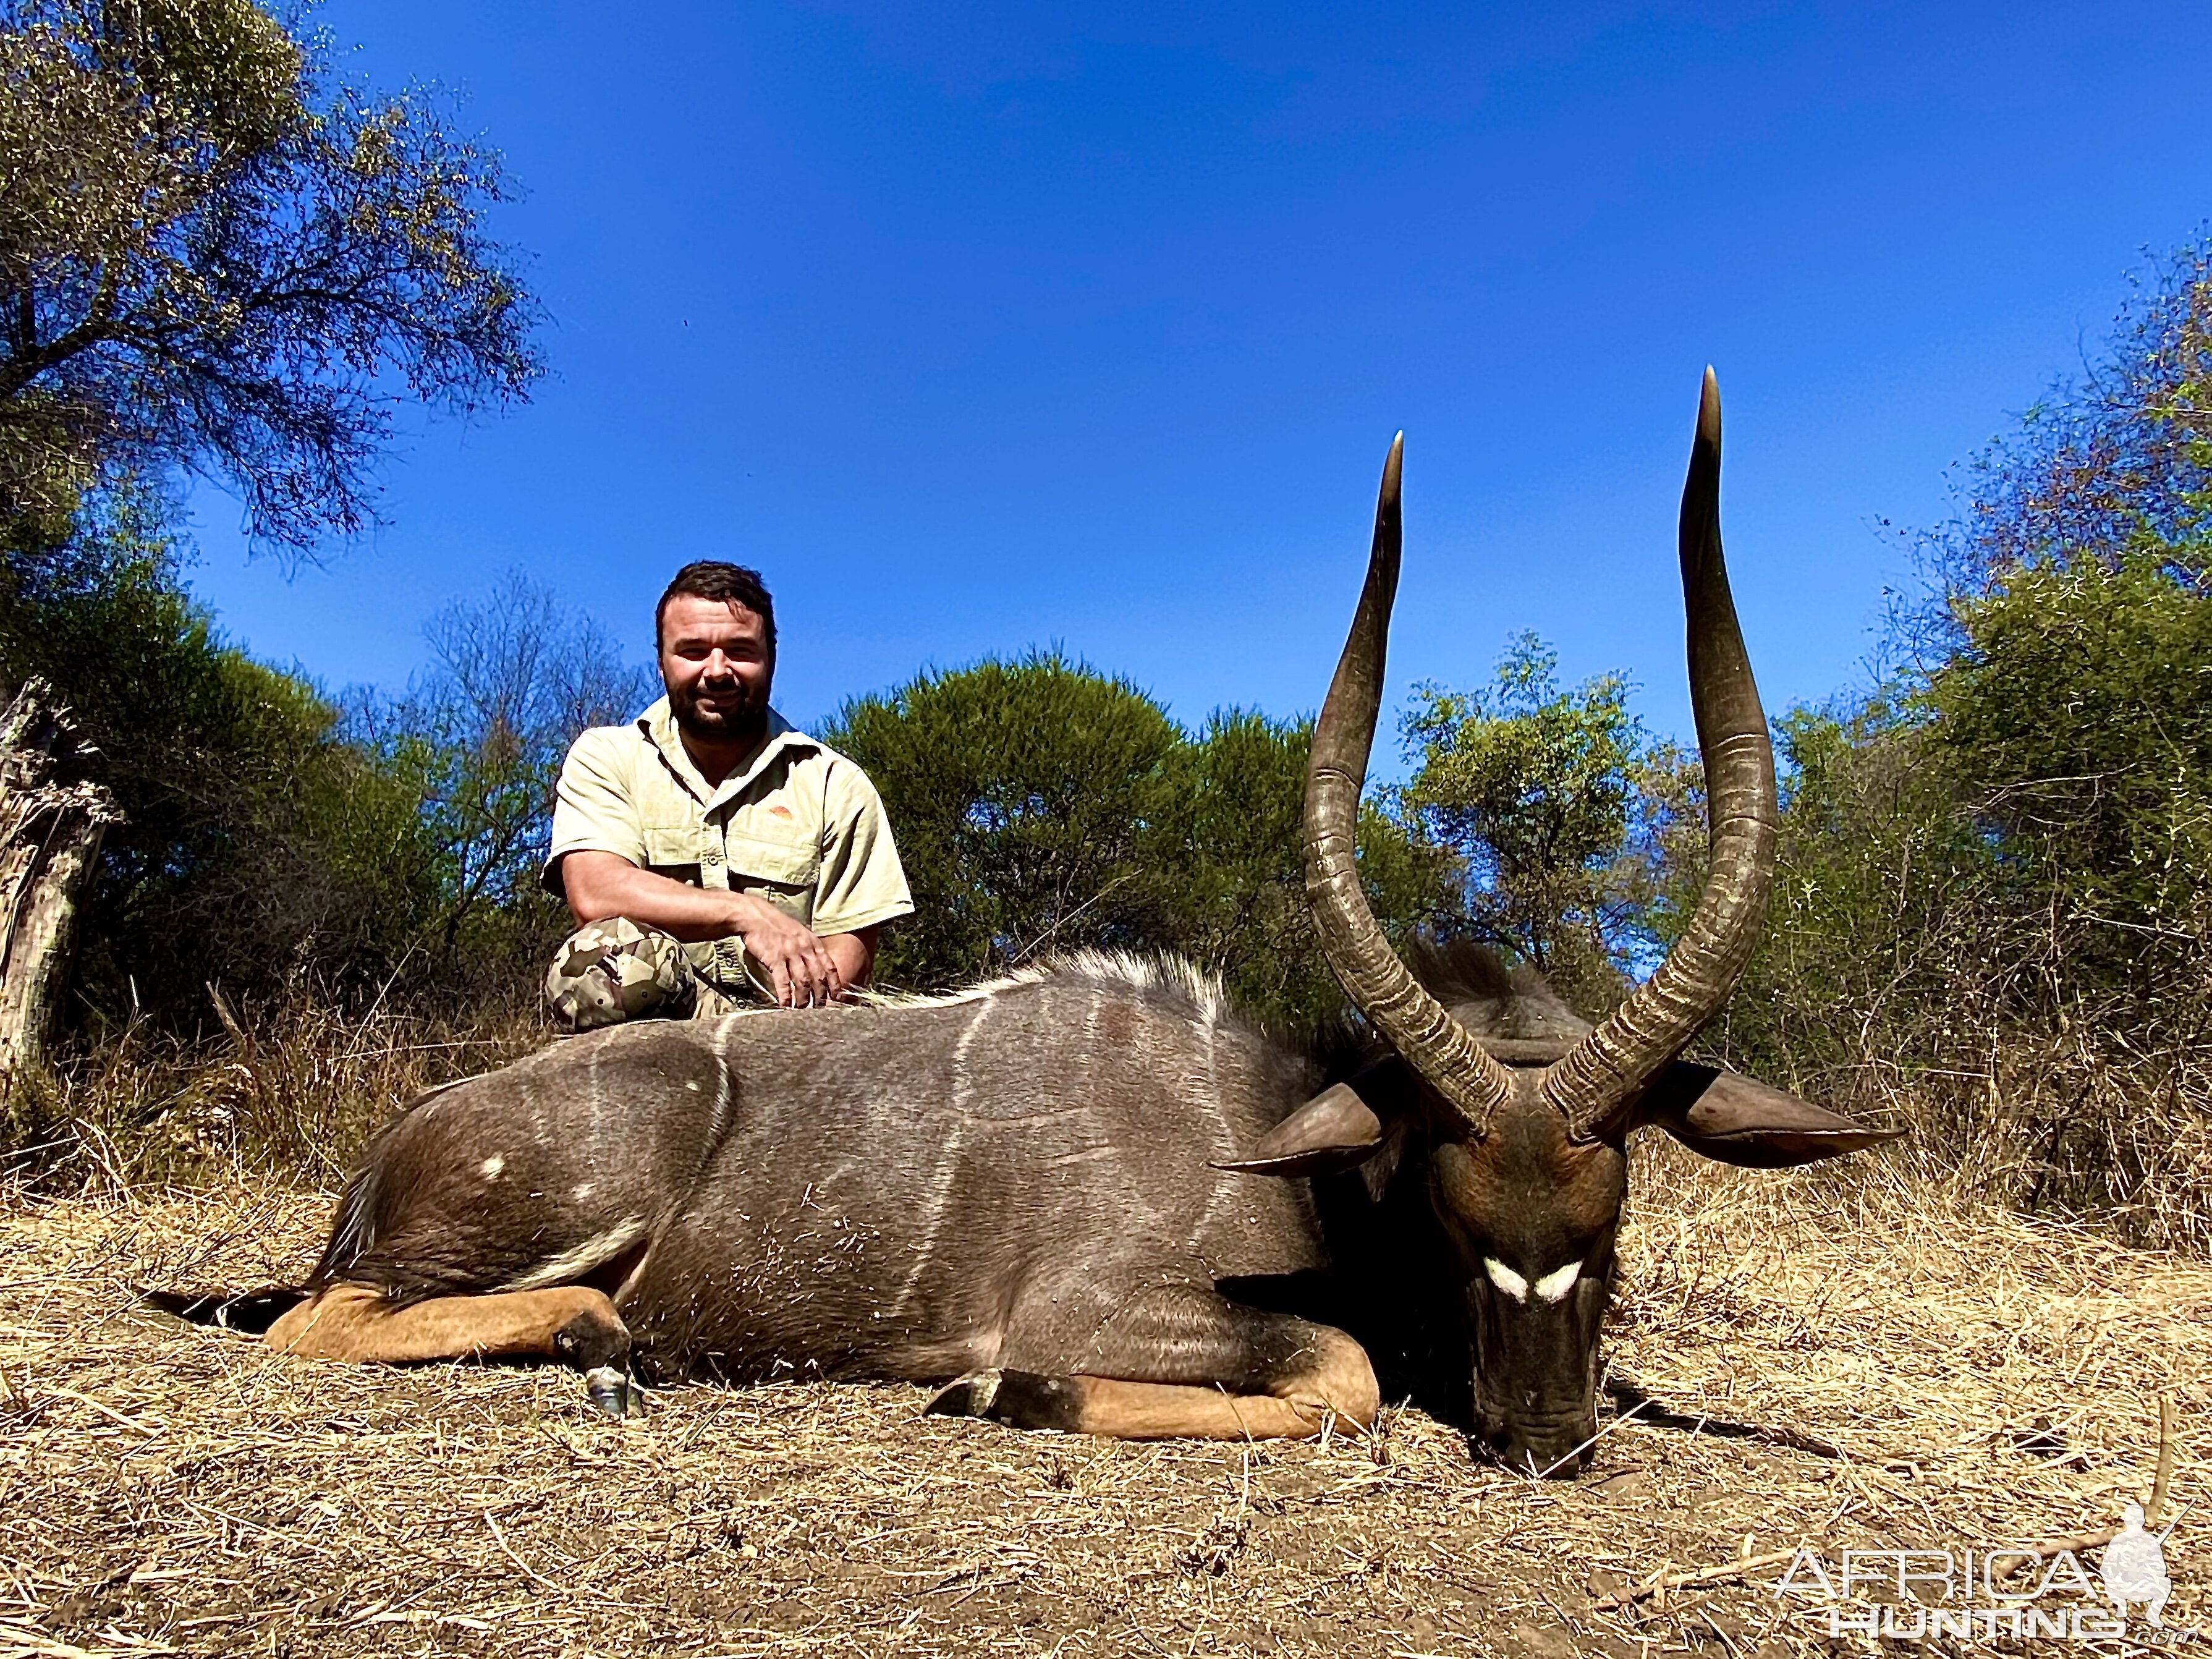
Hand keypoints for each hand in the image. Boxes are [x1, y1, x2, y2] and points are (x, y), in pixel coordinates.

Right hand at [730, 897, 844, 1007]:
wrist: (755, 916)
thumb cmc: (776, 925)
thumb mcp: (799, 933)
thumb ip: (809, 949)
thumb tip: (815, 966)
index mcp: (813, 942)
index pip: (829, 966)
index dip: (835, 984)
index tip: (837, 997)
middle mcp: (805, 948)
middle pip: (818, 977)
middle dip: (820, 995)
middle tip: (819, 1008)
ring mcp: (790, 953)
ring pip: (803, 982)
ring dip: (804, 999)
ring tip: (802, 1010)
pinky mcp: (775, 959)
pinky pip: (783, 982)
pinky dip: (785, 996)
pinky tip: (785, 1006)